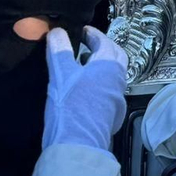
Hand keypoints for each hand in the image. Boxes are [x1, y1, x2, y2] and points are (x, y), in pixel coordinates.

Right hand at [42, 26, 127, 152]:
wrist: (78, 144)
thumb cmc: (70, 106)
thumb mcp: (60, 74)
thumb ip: (60, 50)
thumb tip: (57, 32)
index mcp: (109, 64)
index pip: (104, 41)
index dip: (92, 34)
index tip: (82, 31)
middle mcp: (118, 79)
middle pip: (115, 56)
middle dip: (102, 48)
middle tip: (87, 46)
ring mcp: (118, 98)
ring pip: (114, 75)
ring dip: (102, 67)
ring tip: (83, 68)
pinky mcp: (114, 114)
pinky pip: (110, 92)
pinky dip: (101, 85)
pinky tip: (87, 91)